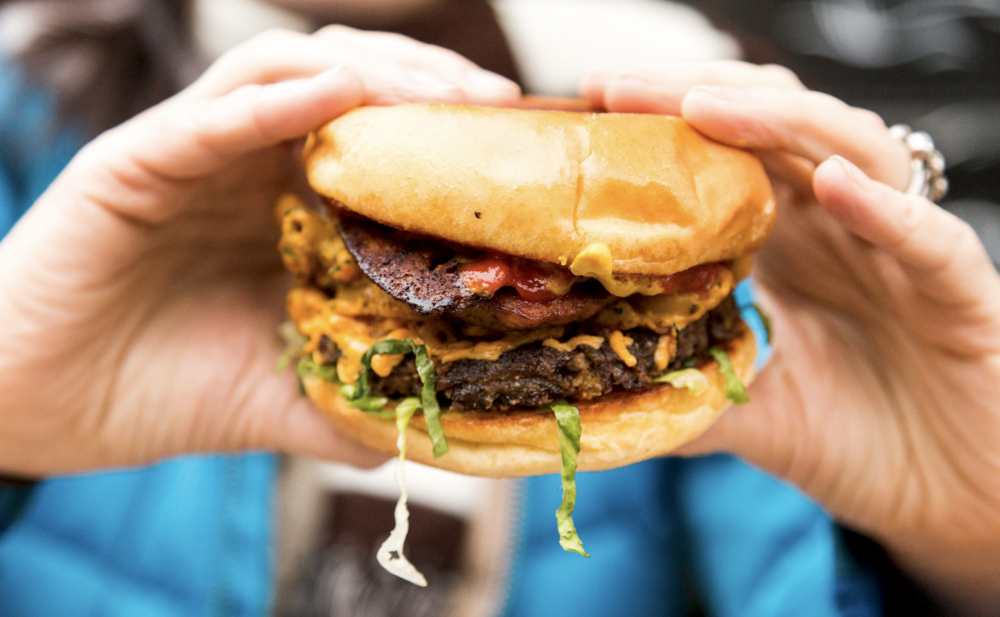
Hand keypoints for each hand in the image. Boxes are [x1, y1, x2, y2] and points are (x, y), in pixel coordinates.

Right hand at [0, 27, 519, 475]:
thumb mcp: (283, 397)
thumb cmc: (164, 390)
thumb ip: (353, 403)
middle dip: (430, 86)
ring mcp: (196, 153)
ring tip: (442, 96)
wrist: (45, 408)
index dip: (451, 133)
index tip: (520, 149)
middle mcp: (252, 164)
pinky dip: (275, 99)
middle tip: (500, 108)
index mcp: (292, 205)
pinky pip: (210, 115)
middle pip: (354, 86)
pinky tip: (339, 92)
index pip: (384, 139)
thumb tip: (436, 433)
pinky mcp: (134, 162)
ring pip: (291, 73)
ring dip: (372, 74)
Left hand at [583, 63, 999, 614]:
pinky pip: (928, 235)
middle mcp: (840, 227)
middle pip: (773, 127)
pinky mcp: (960, 290)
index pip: (724, 157)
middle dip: (692, 96)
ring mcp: (899, 248)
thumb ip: (689, 391)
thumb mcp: (755, 413)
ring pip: (849, 150)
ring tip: (699, 106)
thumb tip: (599, 395)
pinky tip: (829, 181)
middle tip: (611, 85)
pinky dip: (882, 206)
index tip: (587, 113)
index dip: (660, 129)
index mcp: (789, 243)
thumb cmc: (861, 442)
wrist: (952, 499)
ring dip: (776, 121)